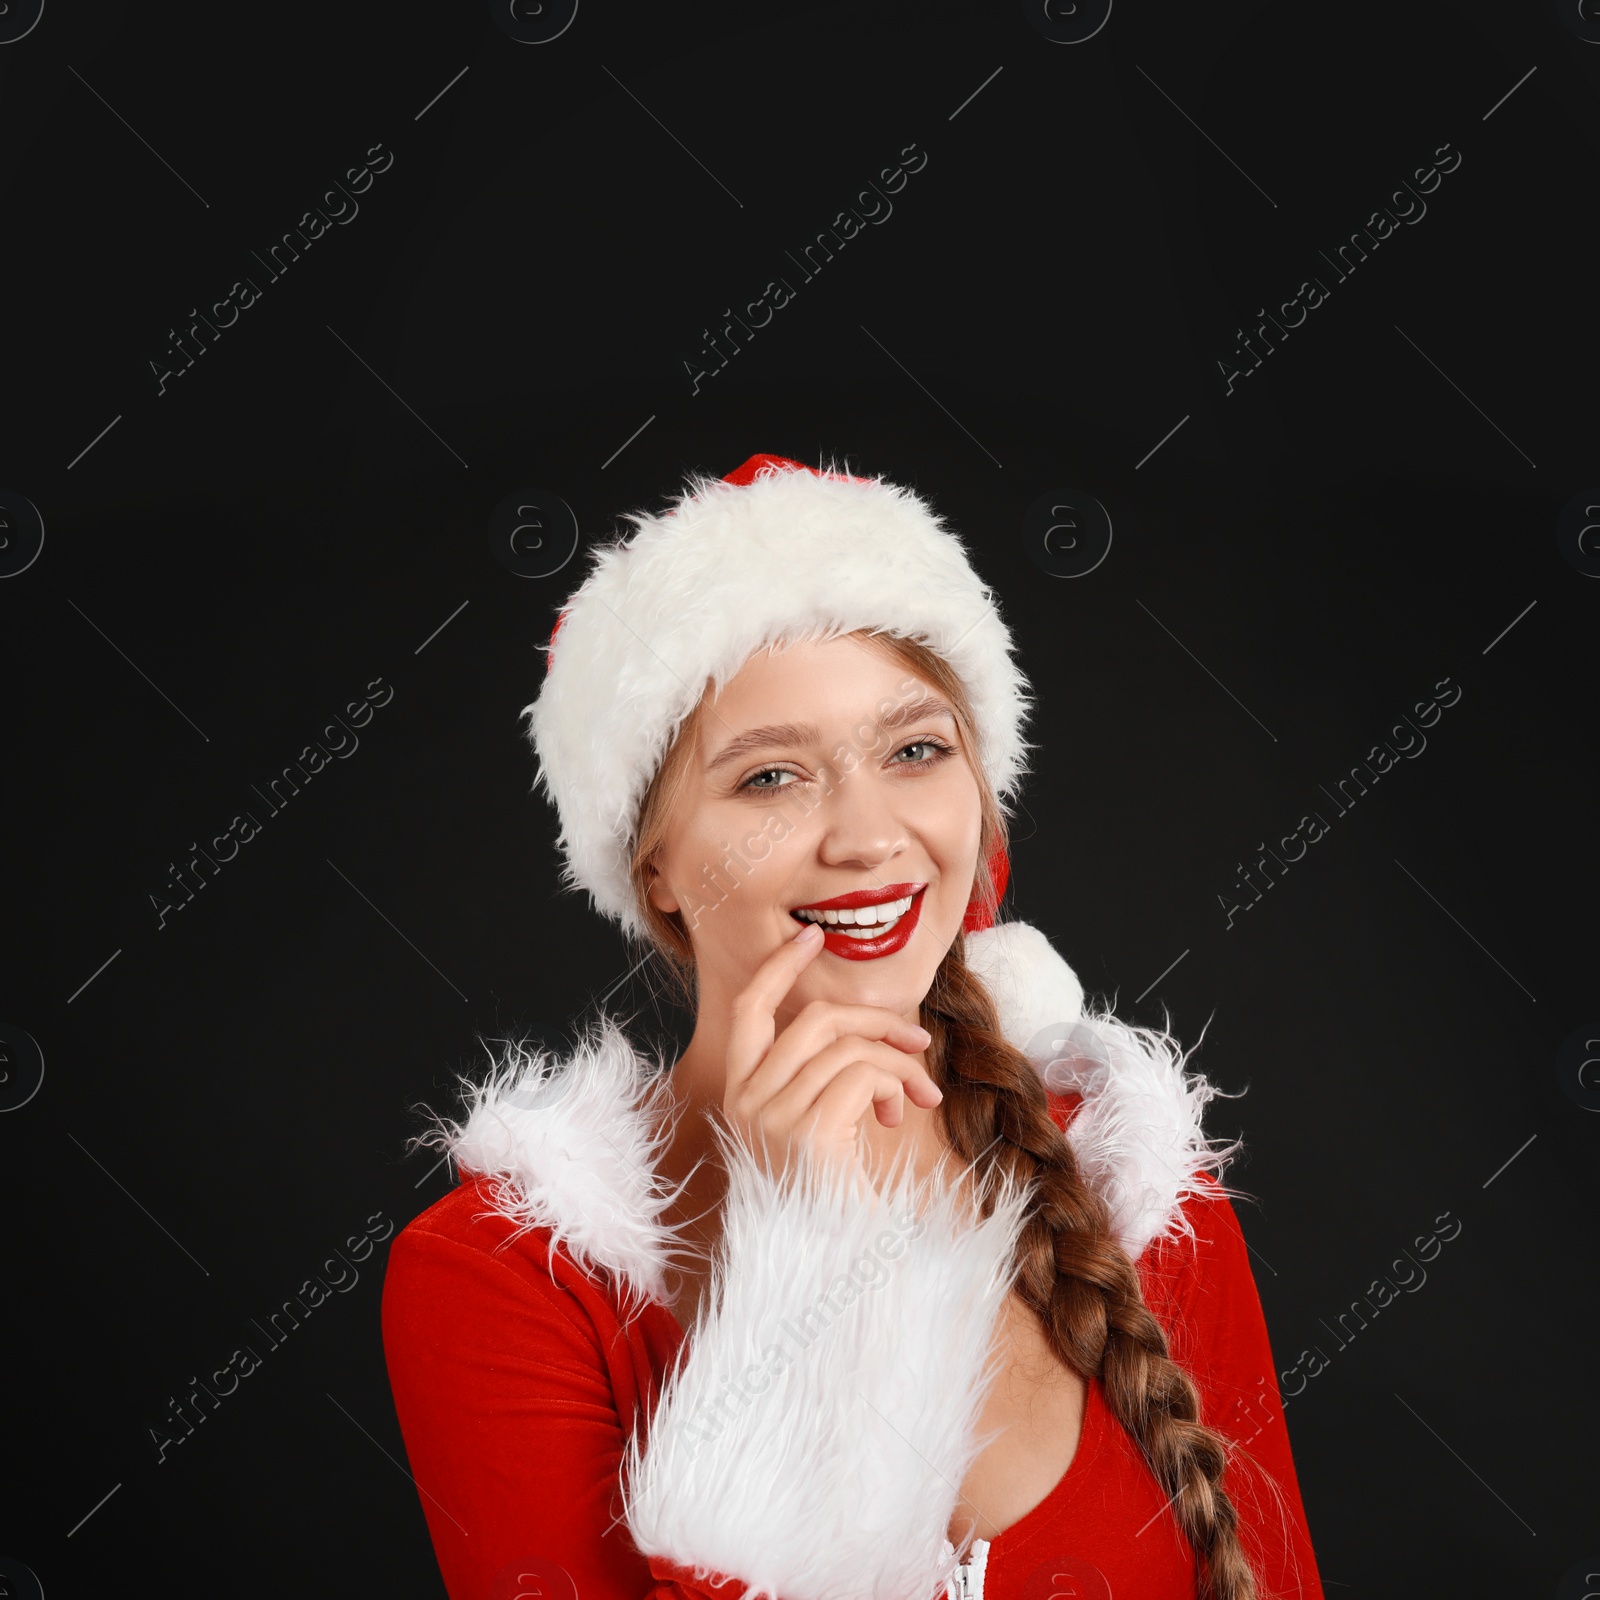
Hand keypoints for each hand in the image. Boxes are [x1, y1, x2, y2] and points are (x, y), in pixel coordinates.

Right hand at [720, 921, 943, 1187]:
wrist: (824, 1271)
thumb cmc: (826, 1199)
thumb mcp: (814, 1129)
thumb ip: (821, 1079)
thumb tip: (866, 1031)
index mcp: (739, 1093)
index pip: (749, 1009)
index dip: (779, 967)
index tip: (809, 936)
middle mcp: (746, 1100)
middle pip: (813, 1020)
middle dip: (875, 1021)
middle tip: (918, 1042)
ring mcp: (772, 1117)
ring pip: (846, 1046)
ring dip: (897, 1063)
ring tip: (918, 1097)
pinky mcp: (809, 1134)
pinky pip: (862, 1075)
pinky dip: (894, 1085)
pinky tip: (900, 1117)